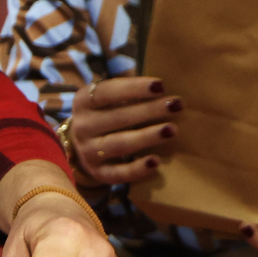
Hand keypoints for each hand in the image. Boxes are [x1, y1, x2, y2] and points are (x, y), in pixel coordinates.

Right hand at [64, 76, 180, 185]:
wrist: (84, 146)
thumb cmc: (107, 113)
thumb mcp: (109, 98)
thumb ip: (130, 88)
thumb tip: (161, 82)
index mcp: (83, 101)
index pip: (107, 92)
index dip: (134, 88)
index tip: (161, 85)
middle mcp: (81, 126)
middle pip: (117, 117)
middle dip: (149, 110)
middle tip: (176, 105)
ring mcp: (88, 152)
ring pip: (119, 144)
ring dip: (147, 136)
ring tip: (172, 130)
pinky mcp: (98, 173)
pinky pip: (118, 173)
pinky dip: (137, 169)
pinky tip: (156, 162)